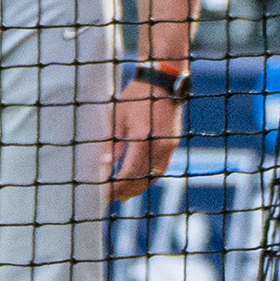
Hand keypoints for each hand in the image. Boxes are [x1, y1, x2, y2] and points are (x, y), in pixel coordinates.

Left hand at [106, 84, 178, 202]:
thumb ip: (112, 143)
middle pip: (144, 178)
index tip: (106, 192)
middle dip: (128, 190)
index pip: (129, 172)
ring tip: (125, 194)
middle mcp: (159, 144)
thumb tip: (106, 165)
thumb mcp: (117, 118)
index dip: (118, 185)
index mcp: (142, 137)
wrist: (161, 83)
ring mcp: (169, 144)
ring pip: (155, 175)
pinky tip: (139, 181)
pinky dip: (150, 177)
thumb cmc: (135, 97)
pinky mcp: (173, 143)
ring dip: (140, 187)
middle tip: (113, 197)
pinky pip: (162, 166)